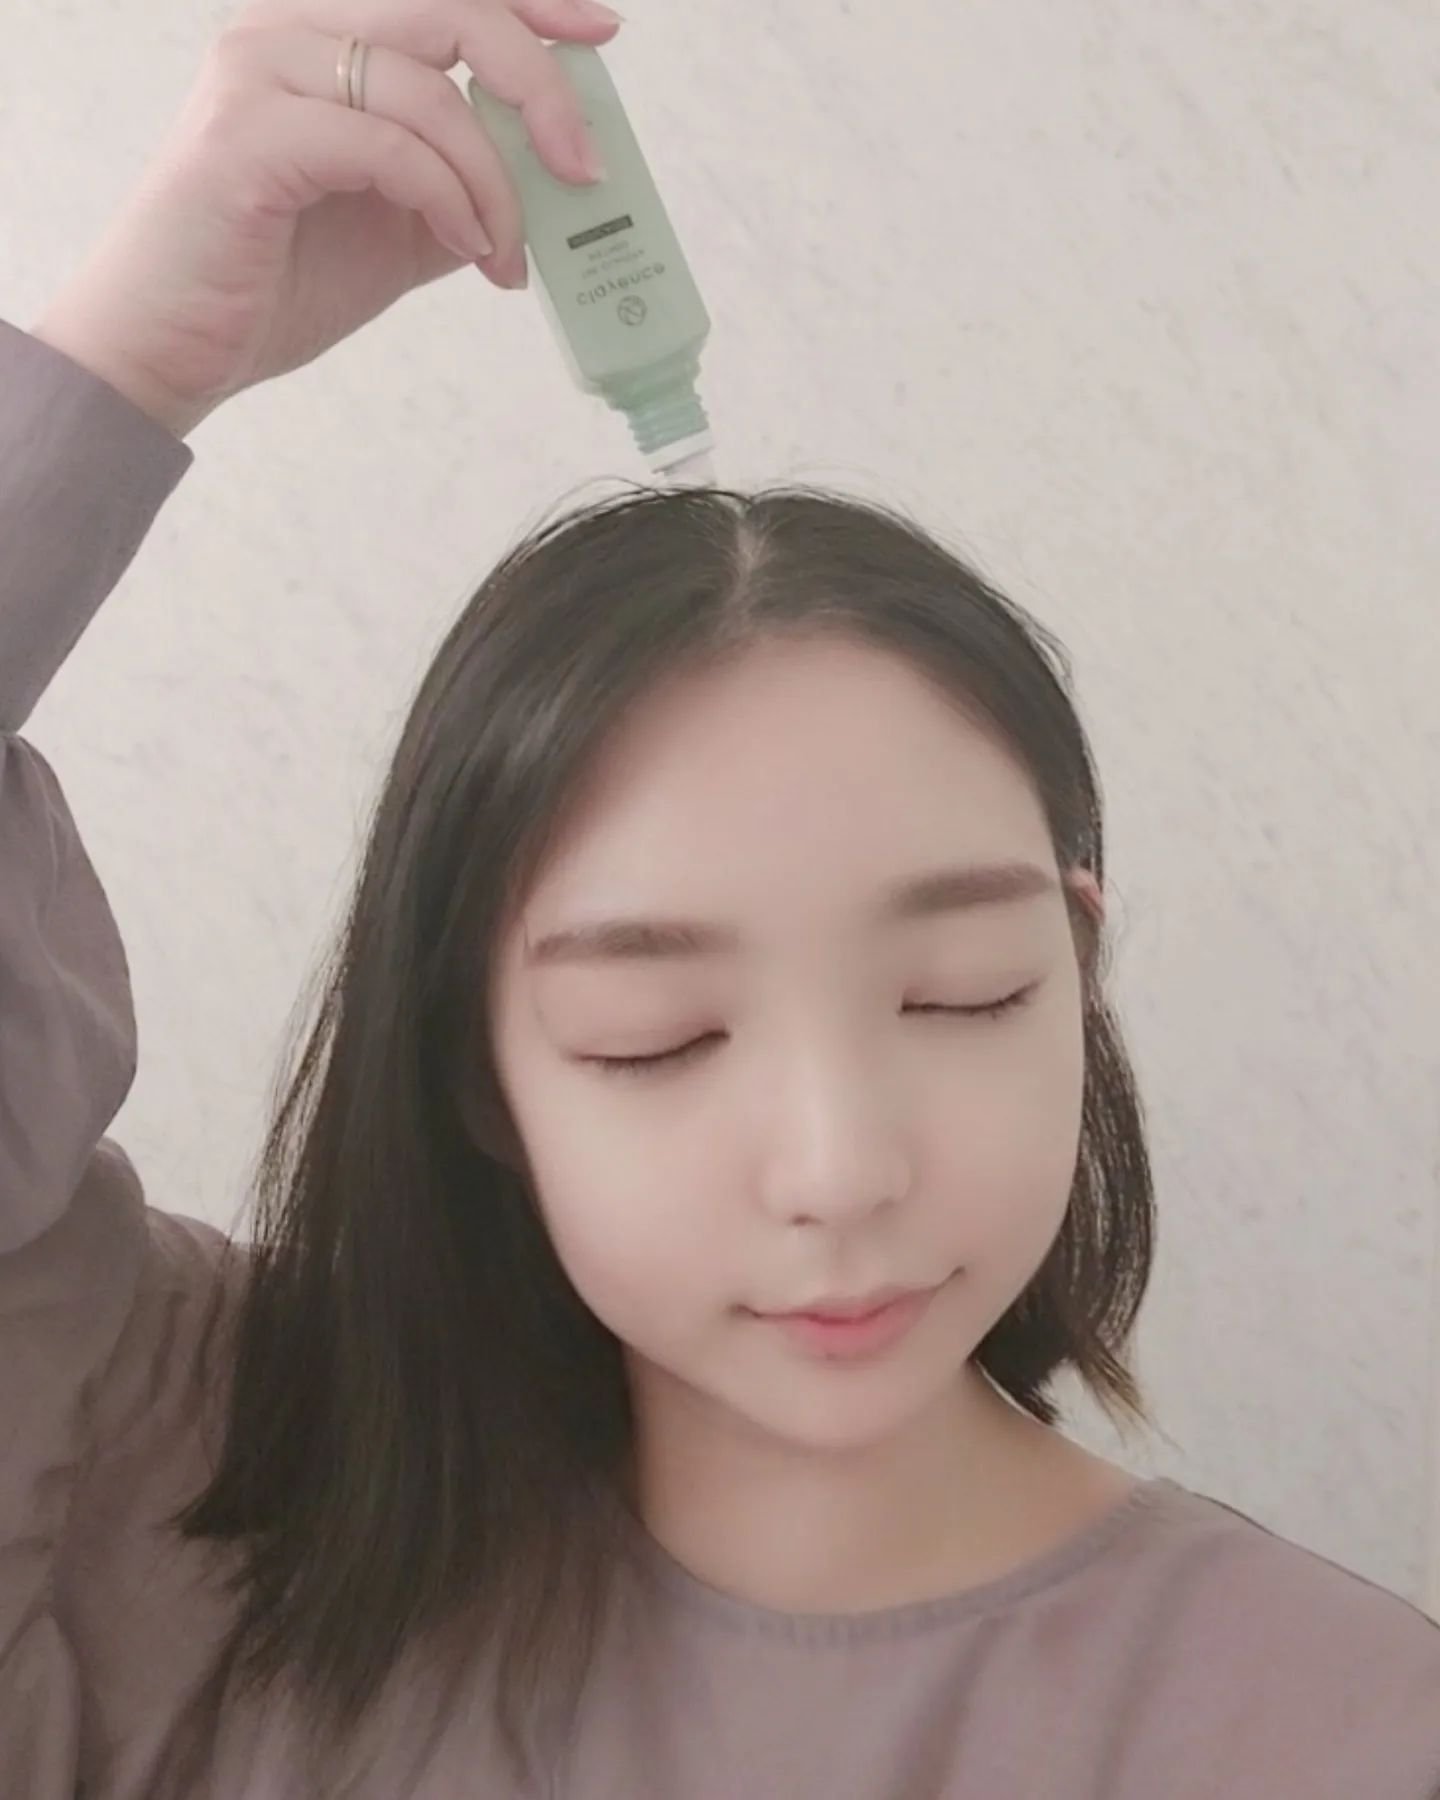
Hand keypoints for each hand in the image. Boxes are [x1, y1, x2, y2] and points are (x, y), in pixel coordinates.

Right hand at [34, 0, 619, 435]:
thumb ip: (463, 182)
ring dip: (494, 182)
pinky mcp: (247, 133)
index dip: (533, 0)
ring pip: (428, 89)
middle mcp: (288, 26)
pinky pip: (389, 147)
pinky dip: (447, 201)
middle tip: (583, 170)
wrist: (176, 349)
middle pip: (453, 7)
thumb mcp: (400, 225)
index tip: (600, 32)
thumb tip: (556, 176)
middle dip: (539, 87)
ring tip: (506, 255)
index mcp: (324, 31)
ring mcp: (262, 69)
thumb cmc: (276, 280)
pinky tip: (469, 252)